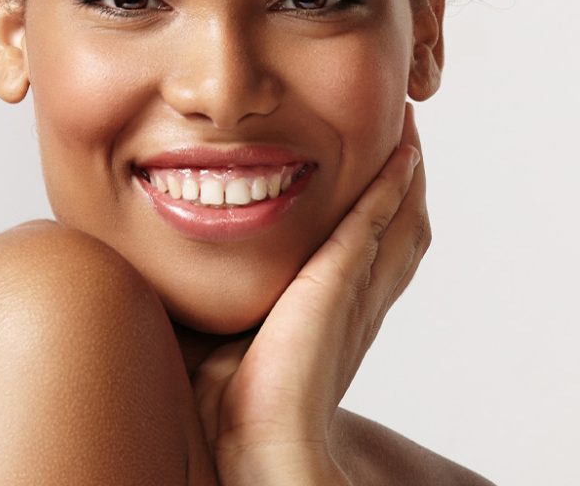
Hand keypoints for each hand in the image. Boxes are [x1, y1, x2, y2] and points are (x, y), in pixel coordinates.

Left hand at [191, 103, 429, 484]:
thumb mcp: (228, 335)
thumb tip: (170, 274)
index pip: (374, 252)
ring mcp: (357, 288)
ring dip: (407, 176)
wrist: (254, 448)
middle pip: (402, 230)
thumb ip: (219, 301)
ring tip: (409, 130)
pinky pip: (377, 219)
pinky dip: (392, 186)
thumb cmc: (232, 407)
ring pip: (401, 220)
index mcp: (338, 314)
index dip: (385, 213)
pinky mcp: (341, 279)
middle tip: (408, 136)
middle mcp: (360, 299)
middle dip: (407, 184)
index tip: (383, 172)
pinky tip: (400, 155)